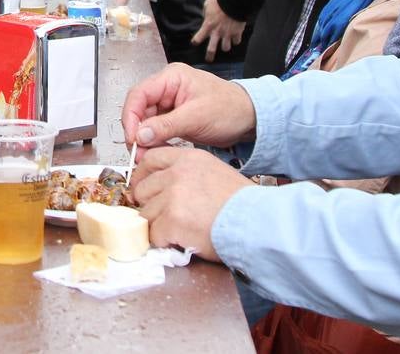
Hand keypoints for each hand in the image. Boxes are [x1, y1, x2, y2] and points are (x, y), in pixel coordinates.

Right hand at [122, 62, 256, 150]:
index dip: (131, 116)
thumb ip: (166, 125)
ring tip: (145, 157)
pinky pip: (156, 129)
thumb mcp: (197, 117)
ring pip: (145, 121)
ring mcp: (169, 103)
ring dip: (144, 139)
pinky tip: (156, 153)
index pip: (139, 94)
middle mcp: (166, 88)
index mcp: (171, 78)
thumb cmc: (229, 109)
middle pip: (139, 108)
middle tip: (137, 153)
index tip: (132, 138)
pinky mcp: (173, 117)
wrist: (250, 118)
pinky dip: (154, 142)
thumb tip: (140, 135)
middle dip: (136, 131)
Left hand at [131, 147, 256, 261]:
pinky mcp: (172, 220)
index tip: (143, 189)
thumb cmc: (242, 203)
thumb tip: (165, 187)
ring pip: (146, 214)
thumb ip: (187, 175)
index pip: (150, 160)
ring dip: (158, 226)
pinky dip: (164, 241)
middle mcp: (177, 173)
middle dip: (149, 205)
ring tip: (179, 230)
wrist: (257, 222)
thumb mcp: (214, 172)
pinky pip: (154, 234)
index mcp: (188, 158)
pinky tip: (182, 240)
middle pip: (143, 189)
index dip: (142, 177)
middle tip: (164, 217)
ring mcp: (172, 196)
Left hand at [191, 0, 246, 61]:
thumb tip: (206, 15)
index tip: (195, 42)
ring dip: (225, 47)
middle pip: (211, 49)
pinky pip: (236, 42)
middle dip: (209, 56)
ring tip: (225, 45)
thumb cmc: (219, 2)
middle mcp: (217, 32)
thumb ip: (205, 12)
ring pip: (226, 48)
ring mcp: (227, 34)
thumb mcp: (208, 4)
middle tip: (209, 59)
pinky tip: (235, 38)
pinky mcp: (237, 33)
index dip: (196, 41)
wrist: (234, 2)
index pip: (198, 38)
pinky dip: (236, 41)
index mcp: (208, 25)